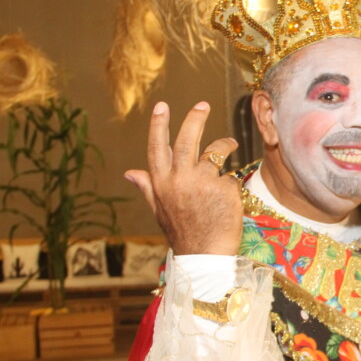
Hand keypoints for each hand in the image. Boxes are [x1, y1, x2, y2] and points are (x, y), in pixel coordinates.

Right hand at [124, 101, 242, 255]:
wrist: (206, 255)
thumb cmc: (183, 232)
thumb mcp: (159, 210)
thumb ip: (148, 187)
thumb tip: (129, 173)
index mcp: (161, 183)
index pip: (157, 147)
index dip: (159, 125)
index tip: (162, 106)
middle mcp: (179, 180)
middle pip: (188, 140)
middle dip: (195, 118)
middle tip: (202, 104)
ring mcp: (203, 183)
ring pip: (215, 154)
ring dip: (224, 145)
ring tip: (230, 144)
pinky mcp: (224, 188)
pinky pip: (231, 176)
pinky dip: (231, 183)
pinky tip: (229, 198)